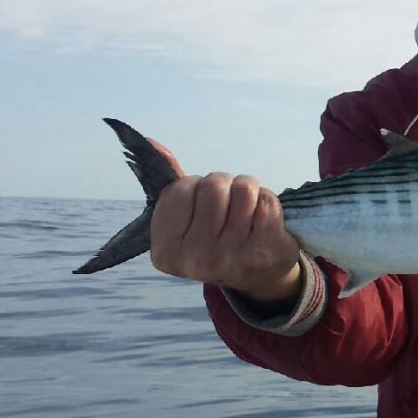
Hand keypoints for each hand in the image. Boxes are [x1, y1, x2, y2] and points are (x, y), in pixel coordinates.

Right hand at [147, 138, 302, 305]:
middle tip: (227, 205)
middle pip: (212, 185)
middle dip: (223, 184)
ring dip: (247, 189)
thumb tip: (151, 142)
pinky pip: (266, 200)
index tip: (199, 203)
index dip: (194, 185)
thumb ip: (170, 183)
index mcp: (166, 251)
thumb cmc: (217, 237)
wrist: (259, 275)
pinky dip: (267, 201)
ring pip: (243, 188)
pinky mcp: (264, 250)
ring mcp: (231, 256)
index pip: (179, 188)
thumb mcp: (187, 218)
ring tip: (245, 209)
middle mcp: (196, 259)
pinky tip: (263, 220)